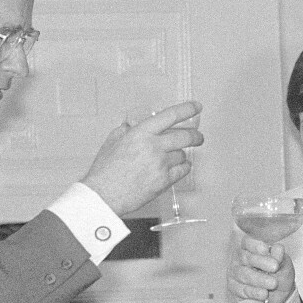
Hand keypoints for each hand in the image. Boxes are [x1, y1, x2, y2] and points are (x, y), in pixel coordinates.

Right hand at [82, 101, 203, 214]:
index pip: (171, 115)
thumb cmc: (105, 171)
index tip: (196, 107)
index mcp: (141, 132)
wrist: (104, 194)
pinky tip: (178, 167)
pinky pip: (183, 170)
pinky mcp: (164, 181)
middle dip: (196, 136)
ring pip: (183, 154)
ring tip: (174, 157)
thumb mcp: (113, 141)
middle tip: (198, 137)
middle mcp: (154, 146)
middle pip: (186, 136)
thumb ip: (127, 130)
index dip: (187, 109)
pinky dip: (182, 167)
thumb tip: (134, 124)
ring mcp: (161, 164)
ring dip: (181, 154)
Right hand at [227, 235, 295, 302]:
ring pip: (242, 276)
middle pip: (245, 258)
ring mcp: (234, 274)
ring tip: (268, 291)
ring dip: (256, 283)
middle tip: (274, 272)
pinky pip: (240, 293)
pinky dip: (252, 298)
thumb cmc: (279, 274)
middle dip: (260, 264)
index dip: (255, 245)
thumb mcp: (284, 264)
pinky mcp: (234, 289)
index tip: (266, 249)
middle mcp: (239, 259)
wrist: (280, 294)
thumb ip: (280, 257)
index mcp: (251, 248)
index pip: (248, 242)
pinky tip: (261, 301)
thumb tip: (278, 248)